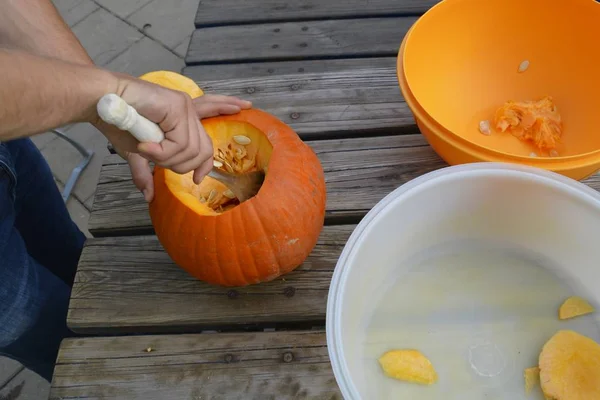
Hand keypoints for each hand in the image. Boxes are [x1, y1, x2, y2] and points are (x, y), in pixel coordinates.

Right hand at [98, 79, 251, 201]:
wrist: (100, 102)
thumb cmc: (118, 123)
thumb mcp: (136, 153)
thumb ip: (146, 173)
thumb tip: (148, 197)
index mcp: (183, 120)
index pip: (208, 142)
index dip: (206, 164)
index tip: (198, 179)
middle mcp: (188, 112)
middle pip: (203, 151)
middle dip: (180, 164)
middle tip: (156, 159)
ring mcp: (185, 107)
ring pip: (192, 150)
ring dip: (166, 157)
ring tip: (146, 150)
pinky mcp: (178, 106)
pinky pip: (181, 142)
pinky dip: (163, 151)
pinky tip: (146, 146)